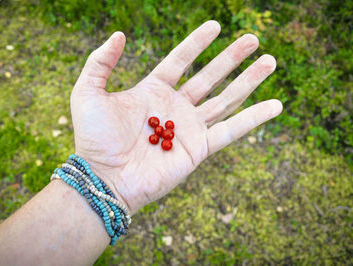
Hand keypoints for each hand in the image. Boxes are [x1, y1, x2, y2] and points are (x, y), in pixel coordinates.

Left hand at [70, 21, 281, 214]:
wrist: (104, 178)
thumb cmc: (93, 139)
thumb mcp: (88, 92)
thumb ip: (100, 61)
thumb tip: (119, 34)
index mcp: (152, 91)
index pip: (180, 61)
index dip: (197, 43)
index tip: (216, 25)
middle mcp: (174, 108)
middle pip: (210, 77)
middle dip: (232, 58)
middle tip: (254, 39)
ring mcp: (188, 128)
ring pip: (226, 99)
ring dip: (248, 81)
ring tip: (270, 61)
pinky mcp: (199, 149)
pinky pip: (231, 131)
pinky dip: (254, 118)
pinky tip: (276, 105)